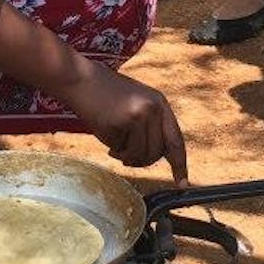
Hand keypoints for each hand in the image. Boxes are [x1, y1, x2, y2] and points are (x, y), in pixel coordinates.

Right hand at [62, 66, 188, 183]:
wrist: (81, 79)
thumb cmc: (107, 94)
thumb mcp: (137, 102)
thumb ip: (151, 124)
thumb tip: (158, 155)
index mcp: (160, 103)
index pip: (175, 140)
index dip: (179, 164)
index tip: (182, 184)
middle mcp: (152, 109)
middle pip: (156, 153)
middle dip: (142, 161)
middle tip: (127, 158)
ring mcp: (137, 115)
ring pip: (139, 154)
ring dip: (126, 156)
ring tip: (115, 147)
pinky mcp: (120, 122)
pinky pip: (121, 149)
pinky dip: (113, 148)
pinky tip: (106, 134)